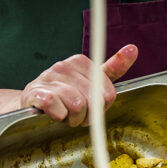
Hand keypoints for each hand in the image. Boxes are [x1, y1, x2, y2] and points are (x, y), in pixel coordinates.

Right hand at [21, 44, 138, 126]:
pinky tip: (53, 113)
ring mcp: (49, 77)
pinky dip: (59, 117)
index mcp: (80, 62)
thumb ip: (113, 68)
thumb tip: (133, 49)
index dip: (101, 107)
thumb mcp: (91, 81)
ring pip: (77, 106)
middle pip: (93, 102)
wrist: (33, 101)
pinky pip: (59, 110)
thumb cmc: (65, 94)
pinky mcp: (36, 92)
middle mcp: (64, 66)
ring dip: (72, 118)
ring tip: (65, 114)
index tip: (91, 107)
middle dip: (87, 116)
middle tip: (76, 114)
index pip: (107, 94)